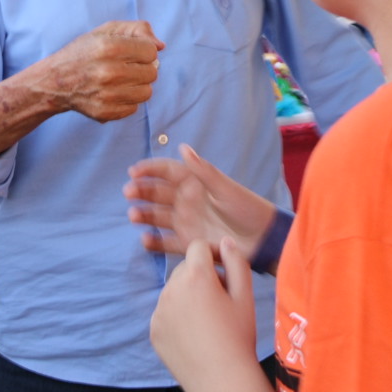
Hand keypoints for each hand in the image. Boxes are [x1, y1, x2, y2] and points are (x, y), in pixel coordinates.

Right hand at [48, 21, 163, 121]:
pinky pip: (134, 108)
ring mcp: (108, 95)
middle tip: (125, 66)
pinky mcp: (106, 113)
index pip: (151, 52)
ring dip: (138, 86)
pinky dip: (127, 100)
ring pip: (147, 92)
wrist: (55, 82)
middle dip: (142, 68)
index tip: (131, 52)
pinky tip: (113, 92)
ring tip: (121, 80)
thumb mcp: (106, 31)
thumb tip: (161, 46)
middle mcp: (110, 72)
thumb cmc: (83, 53)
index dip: (143, 50)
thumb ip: (137, 29)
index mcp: (110, 48)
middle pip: (152, 73)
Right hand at [125, 144, 275, 260]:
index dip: (150, 170)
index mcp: (194, 183)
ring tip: (133, 215)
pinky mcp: (188, 243)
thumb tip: (182, 147)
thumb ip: (203, 171)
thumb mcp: (225, 188)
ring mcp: (185, 222)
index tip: (134, 171)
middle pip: (157, 193)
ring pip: (157, 216)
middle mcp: (186, 201)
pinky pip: (166, 242)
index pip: (166, 172)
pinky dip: (154, 242)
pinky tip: (145, 240)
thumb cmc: (247, 208)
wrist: (263, 239)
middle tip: (128, 192)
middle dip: (141, 191)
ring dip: (144, 214)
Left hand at [151, 239, 255, 391]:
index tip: (225, 271)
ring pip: (174, 291)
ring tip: (208, 320)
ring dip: (188, 296)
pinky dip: (177, 316)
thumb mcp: (245, 296)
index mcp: (195, 276)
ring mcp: (158, 311)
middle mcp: (171, 289)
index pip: (197, 247)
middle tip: (221, 301)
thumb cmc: (239, 337)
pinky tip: (195, 335)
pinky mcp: (153, 330)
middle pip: (185, 269)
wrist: (222, 381)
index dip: (213, 254)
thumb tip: (225, 242)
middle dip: (201, 276)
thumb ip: (236, 263)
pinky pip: (165, 313)